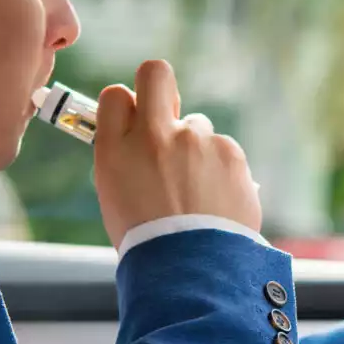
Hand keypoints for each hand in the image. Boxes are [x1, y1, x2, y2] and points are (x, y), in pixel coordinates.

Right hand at [92, 60, 260, 249]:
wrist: (192, 269)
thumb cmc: (149, 242)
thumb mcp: (116, 197)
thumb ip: (126, 158)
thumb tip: (138, 140)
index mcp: (115, 150)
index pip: (115, 95)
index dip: (127, 106)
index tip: (134, 121)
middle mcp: (153, 135)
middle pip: (155, 73)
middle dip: (159, 85)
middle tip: (167, 112)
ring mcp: (194, 140)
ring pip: (195, 125)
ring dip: (196, 149)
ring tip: (197, 193)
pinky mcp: (228, 151)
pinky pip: (221, 149)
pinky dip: (220, 170)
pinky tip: (216, 200)